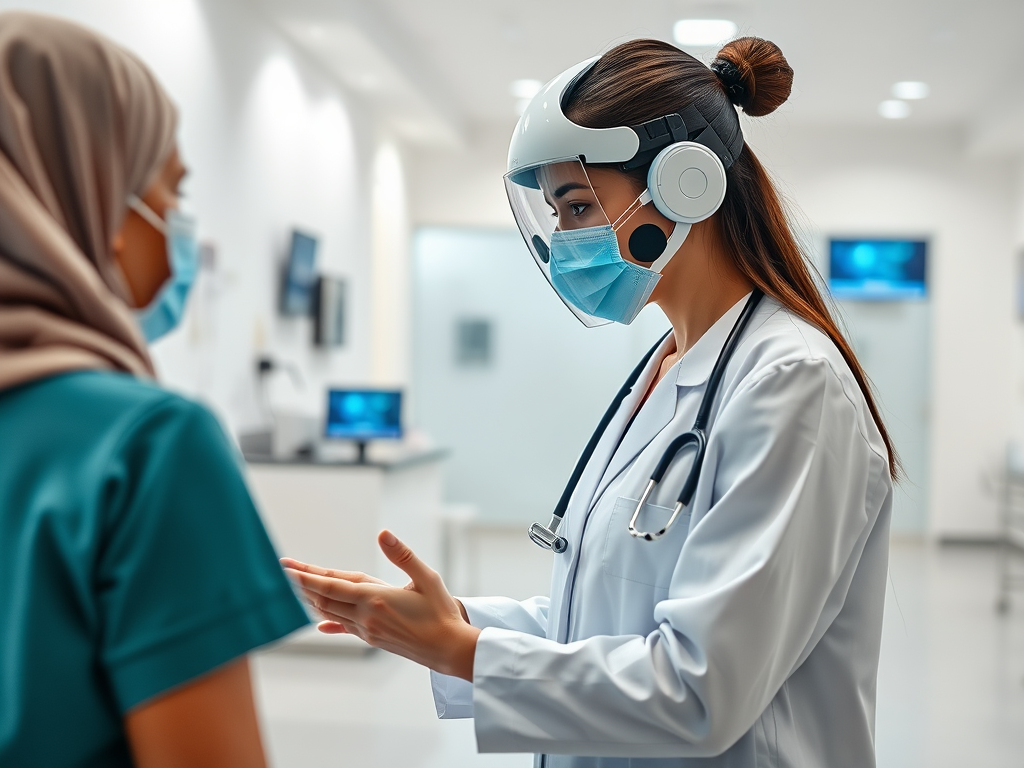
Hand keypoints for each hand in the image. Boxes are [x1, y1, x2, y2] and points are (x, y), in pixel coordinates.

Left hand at [281, 531, 480, 680]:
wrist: (449, 649)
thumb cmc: (441, 612)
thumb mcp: (427, 577)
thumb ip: (402, 555)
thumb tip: (383, 534)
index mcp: (376, 598)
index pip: (332, 585)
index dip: (307, 576)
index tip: (287, 568)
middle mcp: (366, 616)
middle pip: (324, 598)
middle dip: (301, 584)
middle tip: (283, 572)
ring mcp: (368, 630)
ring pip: (330, 612)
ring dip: (311, 599)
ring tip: (295, 587)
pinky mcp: (373, 638)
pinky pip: (343, 626)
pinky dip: (328, 618)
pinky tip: (319, 621)